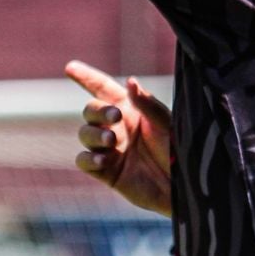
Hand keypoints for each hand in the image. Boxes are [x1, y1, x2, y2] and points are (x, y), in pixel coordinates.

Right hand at [66, 59, 171, 216]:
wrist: (183, 188)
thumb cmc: (180, 151)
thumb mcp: (168, 125)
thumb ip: (148, 105)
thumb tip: (130, 81)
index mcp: (130, 109)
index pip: (103, 89)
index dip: (86, 77)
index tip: (70, 67)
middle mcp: (117, 126)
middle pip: (91, 110)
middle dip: (98, 110)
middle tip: (115, 116)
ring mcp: (109, 149)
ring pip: (85, 133)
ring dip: (94, 133)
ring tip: (111, 140)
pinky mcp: (106, 172)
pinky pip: (84, 161)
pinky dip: (89, 158)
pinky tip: (103, 159)